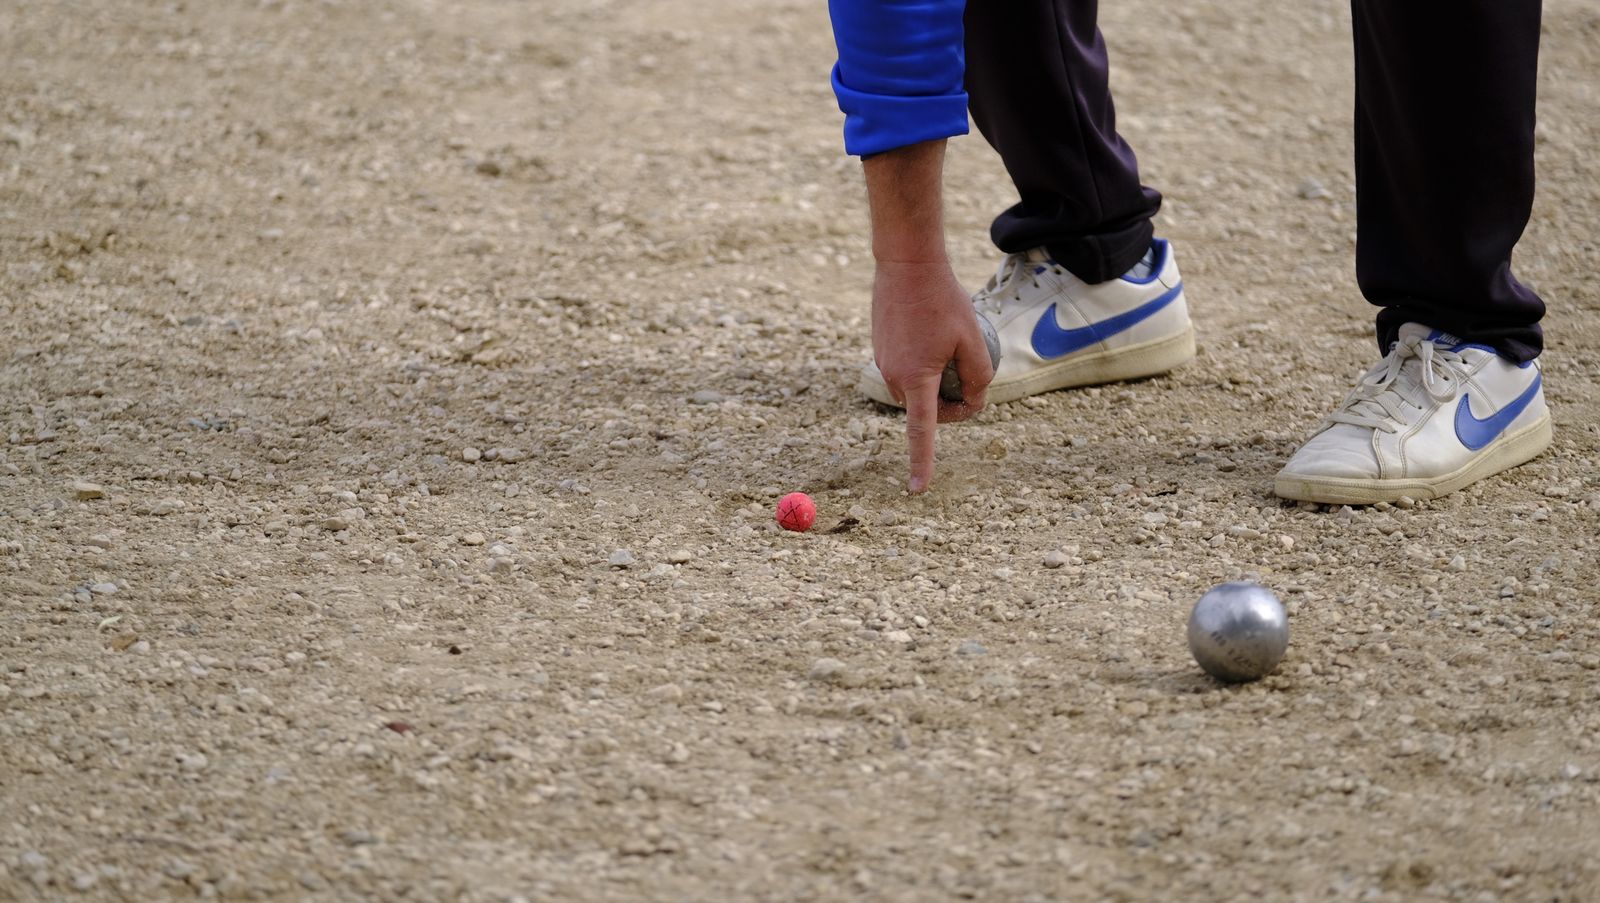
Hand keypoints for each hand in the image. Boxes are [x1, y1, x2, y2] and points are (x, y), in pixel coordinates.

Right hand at [872, 259, 993, 492]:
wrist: (906, 263)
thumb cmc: (942, 299)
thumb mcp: (972, 339)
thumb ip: (979, 376)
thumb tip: (974, 401)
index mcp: (916, 379)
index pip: (921, 431)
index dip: (923, 462)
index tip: (918, 489)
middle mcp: (894, 377)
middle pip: (927, 409)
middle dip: (950, 403)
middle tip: (973, 378)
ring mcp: (882, 364)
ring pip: (916, 391)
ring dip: (936, 383)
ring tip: (952, 347)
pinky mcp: (879, 351)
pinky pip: (905, 372)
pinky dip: (923, 365)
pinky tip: (933, 334)